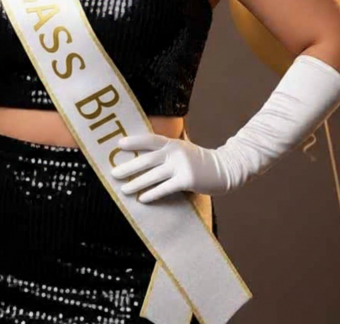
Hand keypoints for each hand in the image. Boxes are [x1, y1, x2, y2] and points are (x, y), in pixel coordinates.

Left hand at [111, 133, 231, 201]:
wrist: (225, 168)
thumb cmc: (199, 160)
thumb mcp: (183, 149)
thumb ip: (166, 149)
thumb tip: (143, 152)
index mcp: (172, 142)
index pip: (149, 139)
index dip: (134, 141)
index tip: (118, 145)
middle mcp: (175, 152)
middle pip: (147, 159)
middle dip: (128, 167)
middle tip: (113, 173)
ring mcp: (181, 165)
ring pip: (153, 175)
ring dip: (136, 183)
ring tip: (124, 189)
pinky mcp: (187, 180)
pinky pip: (165, 188)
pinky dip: (152, 194)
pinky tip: (142, 199)